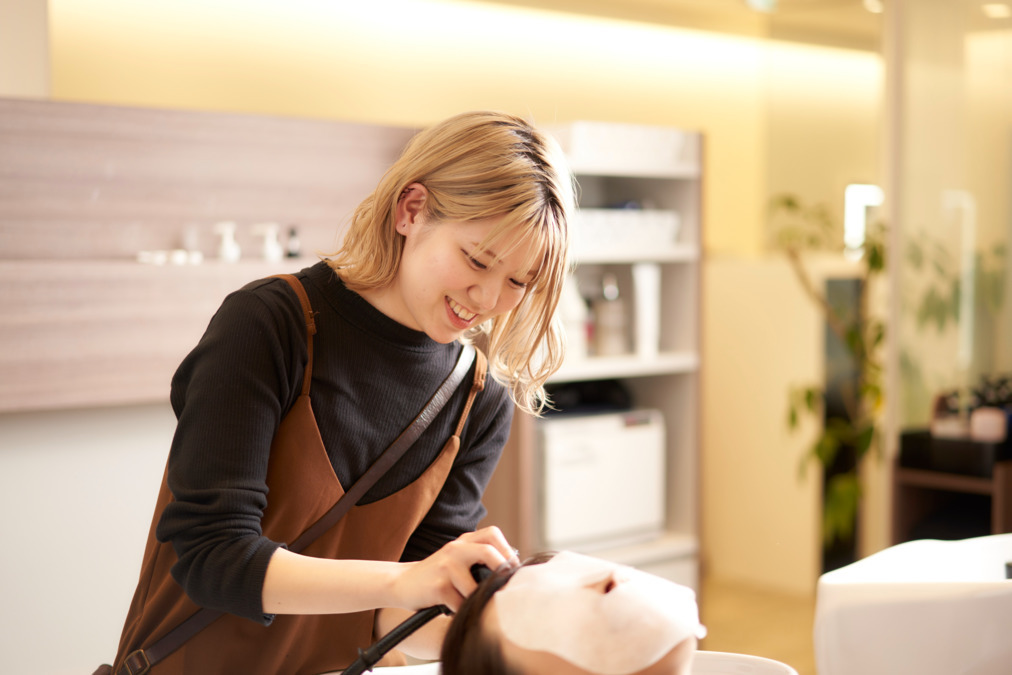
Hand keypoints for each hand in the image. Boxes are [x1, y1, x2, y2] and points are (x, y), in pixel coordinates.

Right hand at [391, 526, 518, 611]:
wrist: (402, 582)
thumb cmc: (437, 575)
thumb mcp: (457, 559)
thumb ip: (479, 559)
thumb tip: (512, 572)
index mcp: (463, 541)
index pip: (492, 535)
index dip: (507, 551)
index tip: (513, 569)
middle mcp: (455, 549)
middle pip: (489, 553)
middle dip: (501, 572)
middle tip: (504, 588)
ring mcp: (446, 566)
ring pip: (476, 586)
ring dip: (478, 600)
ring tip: (472, 604)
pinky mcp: (438, 586)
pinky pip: (461, 603)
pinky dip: (462, 610)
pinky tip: (454, 609)